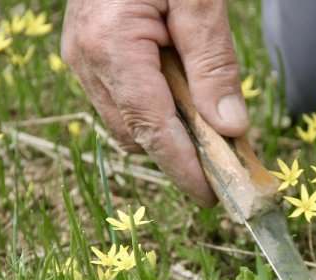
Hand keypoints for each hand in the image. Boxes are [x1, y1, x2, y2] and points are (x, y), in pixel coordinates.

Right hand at [61, 0, 248, 205]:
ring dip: (170, 135)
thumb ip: (215, 64)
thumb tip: (232, 128)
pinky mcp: (90, 54)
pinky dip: (158, 113)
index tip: (215, 197)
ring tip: (213, 134)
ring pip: (128, 122)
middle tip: (228, 167)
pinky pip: (124, 101)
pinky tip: (187, 105)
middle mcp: (87, 58)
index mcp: (112, 45)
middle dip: (181, 157)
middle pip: (138, 133)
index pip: (153, 129)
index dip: (185, 169)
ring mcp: (83, 57)